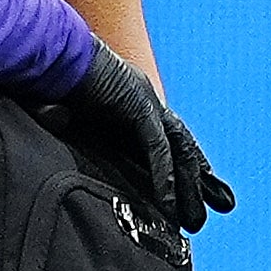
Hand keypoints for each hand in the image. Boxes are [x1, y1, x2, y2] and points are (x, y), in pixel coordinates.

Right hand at [55, 42, 233, 232]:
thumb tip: (56, 123)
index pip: (165, 138)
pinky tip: (168, 202)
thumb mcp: (63, 109)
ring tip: (195, 221)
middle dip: (201, 177)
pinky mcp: (136, 104)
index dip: (183, 163)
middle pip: (181, 145)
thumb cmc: (49, 76)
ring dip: (188, 186)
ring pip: (176, 150)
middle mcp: (144, 100)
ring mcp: (143, 100)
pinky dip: (164, 175)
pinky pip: (156, 147)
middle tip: (222, 205)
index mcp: (130, 101)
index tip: (202, 185)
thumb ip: (62, 120)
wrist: (47, 49)